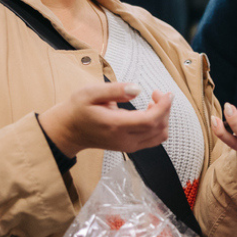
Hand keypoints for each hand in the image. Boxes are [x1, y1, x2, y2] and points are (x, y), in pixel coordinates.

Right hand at [39, 82, 170, 155]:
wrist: (69, 131)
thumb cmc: (78, 109)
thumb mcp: (90, 92)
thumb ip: (115, 90)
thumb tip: (137, 89)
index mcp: (115, 125)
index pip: (150, 120)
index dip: (164, 107)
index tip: (166, 93)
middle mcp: (124, 139)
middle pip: (158, 128)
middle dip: (165, 108)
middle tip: (156, 93)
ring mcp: (128, 146)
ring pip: (159, 136)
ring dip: (163, 118)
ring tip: (154, 102)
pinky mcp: (130, 147)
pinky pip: (153, 140)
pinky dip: (158, 126)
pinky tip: (149, 112)